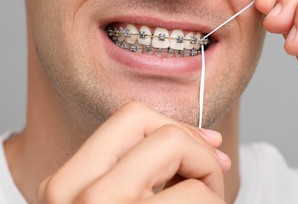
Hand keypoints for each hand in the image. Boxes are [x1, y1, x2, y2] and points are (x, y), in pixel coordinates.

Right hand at [36, 102, 229, 202]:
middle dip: (193, 142)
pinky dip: (213, 199)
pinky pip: (196, 191)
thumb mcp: (122, 198)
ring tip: (208, 200)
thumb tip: (212, 140)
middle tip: (212, 171)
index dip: (175, 126)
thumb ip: (149, 166)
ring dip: (206, 173)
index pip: (128, 118)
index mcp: (67, 184)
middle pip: (151, 123)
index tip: (207, 146)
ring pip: (174, 145)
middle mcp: (76, 193)